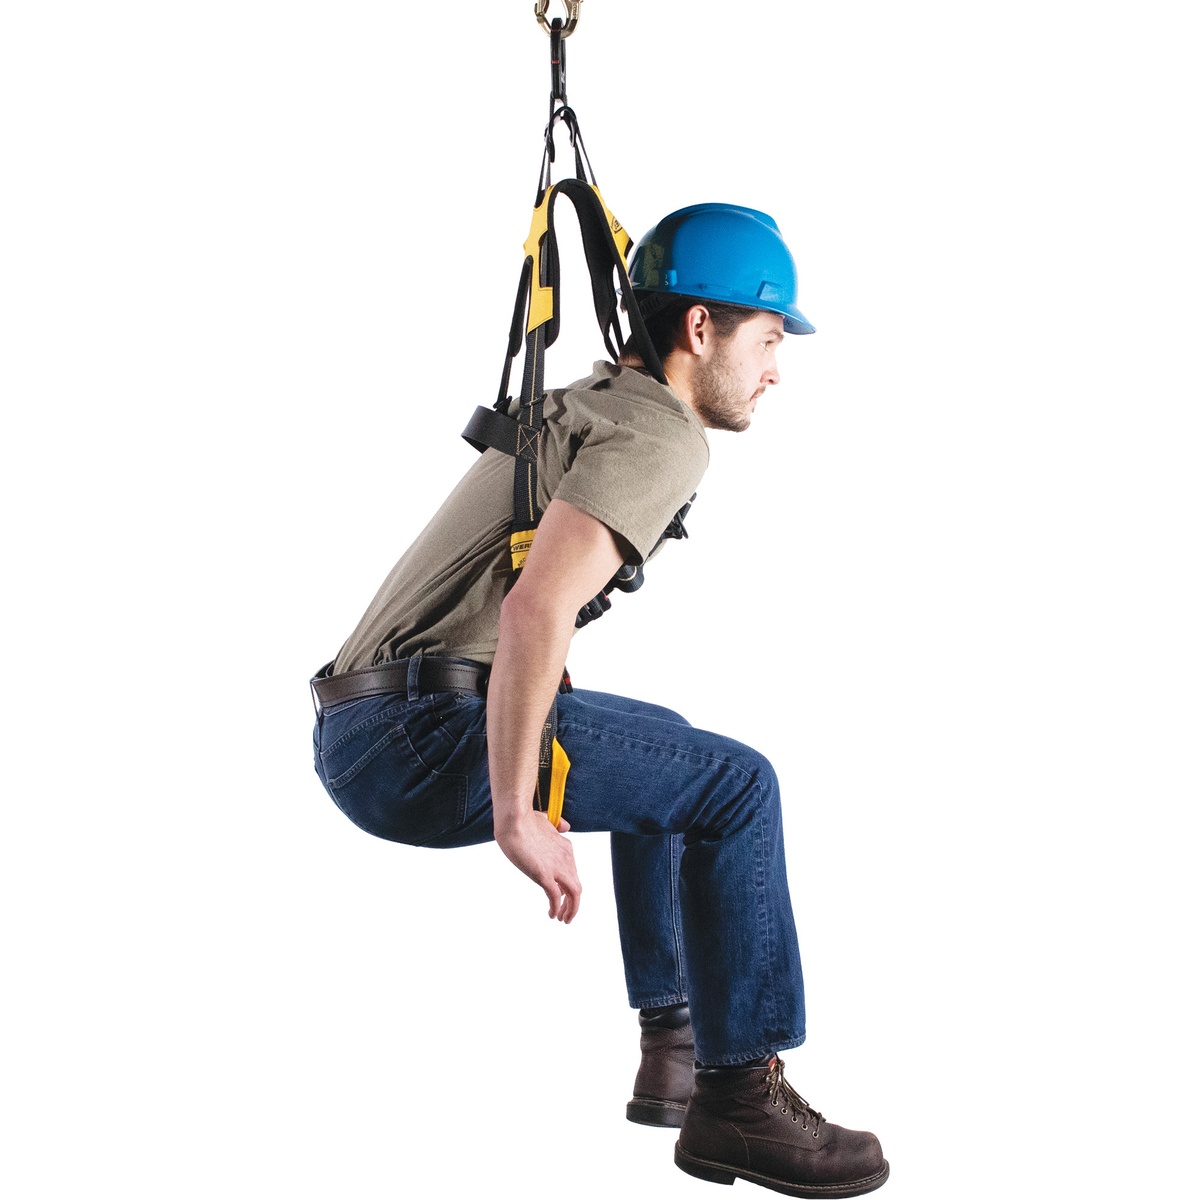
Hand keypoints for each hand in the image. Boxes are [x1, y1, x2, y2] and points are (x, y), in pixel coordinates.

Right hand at [494, 808, 580, 922]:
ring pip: (574, 894)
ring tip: (563, 919)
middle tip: (565, 914)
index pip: (572, 872)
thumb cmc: (524, 819)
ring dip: (570, 909)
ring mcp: (557, 867)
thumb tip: (565, 825)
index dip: (567, 886)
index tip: (560, 894)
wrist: (515, 819)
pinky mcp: (544, 874)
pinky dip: (556, 908)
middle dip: (572, 903)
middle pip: (576, 886)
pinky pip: (556, 897)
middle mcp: (566, 859)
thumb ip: (555, 825)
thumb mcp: (545, 820)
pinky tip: (552, 915)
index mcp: (566, 847)